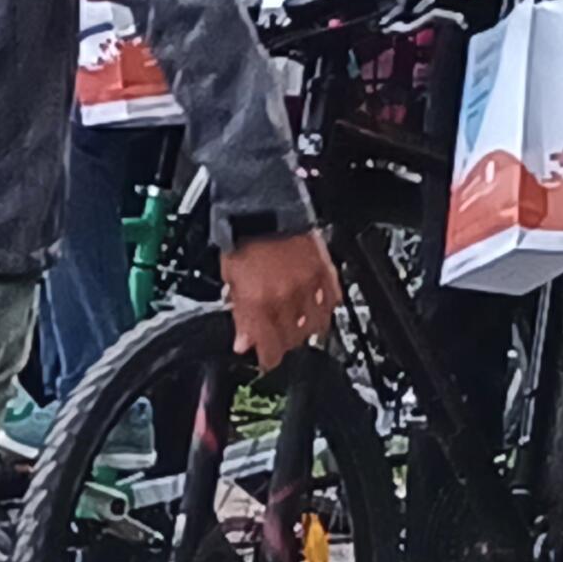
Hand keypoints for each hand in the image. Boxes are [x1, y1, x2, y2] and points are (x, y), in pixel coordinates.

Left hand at [220, 230, 341, 366]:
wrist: (264, 202)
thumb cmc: (244, 235)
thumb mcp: (230, 277)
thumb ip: (240, 313)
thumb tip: (244, 340)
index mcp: (258, 302)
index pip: (268, 348)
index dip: (267, 359)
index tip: (265, 360)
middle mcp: (286, 298)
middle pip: (291, 339)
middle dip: (282, 343)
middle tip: (276, 340)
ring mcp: (309, 285)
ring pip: (315, 326)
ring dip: (304, 331)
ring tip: (296, 327)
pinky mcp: (326, 270)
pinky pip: (332, 301)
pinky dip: (325, 309)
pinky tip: (316, 309)